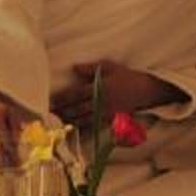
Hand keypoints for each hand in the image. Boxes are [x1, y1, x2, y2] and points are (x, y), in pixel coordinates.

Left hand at [52, 59, 177, 122]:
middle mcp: (101, 102)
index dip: (63, 98)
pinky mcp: (110, 121)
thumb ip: (91, 68)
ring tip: (57, 122)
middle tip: (49, 114)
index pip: (76, 94)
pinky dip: (82, 128)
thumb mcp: (110, 66)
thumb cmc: (127, 76)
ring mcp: (105, 113)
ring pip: (83, 119)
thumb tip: (74, 68)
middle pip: (77, 109)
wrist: (146, 91)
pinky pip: (94, 126)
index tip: (51, 100)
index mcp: (99, 87)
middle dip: (63, 111)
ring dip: (69, 121)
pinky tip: (74, 129)